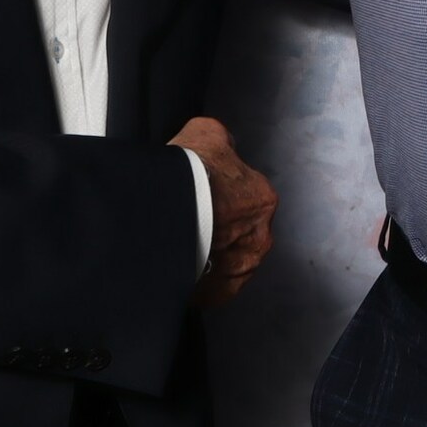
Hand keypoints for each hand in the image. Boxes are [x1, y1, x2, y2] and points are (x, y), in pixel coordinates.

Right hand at [170, 116, 274, 306]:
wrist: (164, 213)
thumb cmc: (187, 174)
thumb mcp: (208, 134)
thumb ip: (223, 142)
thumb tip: (224, 145)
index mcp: (263, 199)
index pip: (246, 198)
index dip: (222, 196)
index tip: (201, 198)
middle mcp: (260, 238)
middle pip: (239, 233)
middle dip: (219, 230)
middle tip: (190, 223)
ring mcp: (240, 270)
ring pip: (225, 262)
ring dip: (209, 256)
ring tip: (181, 246)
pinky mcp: (218, 293)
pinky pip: (210, 286)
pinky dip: (198, 278)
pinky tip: (179, 265)